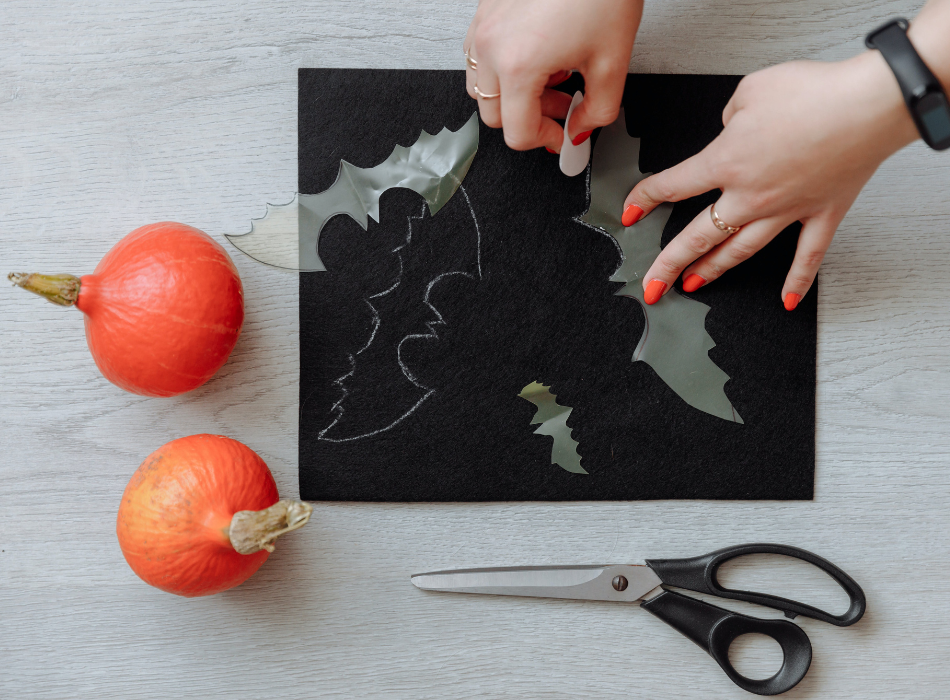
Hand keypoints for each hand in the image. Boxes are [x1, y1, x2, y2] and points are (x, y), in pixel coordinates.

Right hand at [464, 0, 642, 151]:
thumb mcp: (612, 62)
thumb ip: (597, 111)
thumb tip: (581, 129)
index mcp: (519, 65)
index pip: (518, 132)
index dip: (546, 140)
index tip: (561, 135)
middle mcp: (492, 47)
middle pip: (494, 116)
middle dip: (530, 119)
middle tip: (561, 107)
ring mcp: (483, 27)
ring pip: (480, 88)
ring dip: (513, 96)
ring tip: (549, 79)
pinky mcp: (484, 11)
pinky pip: (478, 56)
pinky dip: (502, 68)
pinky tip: (536, 56)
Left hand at [624, 52, 917, 309]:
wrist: (869, 104)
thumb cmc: (813, 93)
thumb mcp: (751, 90)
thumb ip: (730, 116)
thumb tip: (730, 129)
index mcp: (725, 163)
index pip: (672, 185)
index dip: (645, 198)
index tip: (630, 210)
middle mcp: (749, 196)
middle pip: (697, 237)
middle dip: (668, 264)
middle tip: (651, 284)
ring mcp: (786, 211)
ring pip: (739, 251)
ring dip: (713, 271)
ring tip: (694, 285)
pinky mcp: (822, 215)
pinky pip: (806, 258)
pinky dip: (796, 282)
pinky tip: (786, 301)